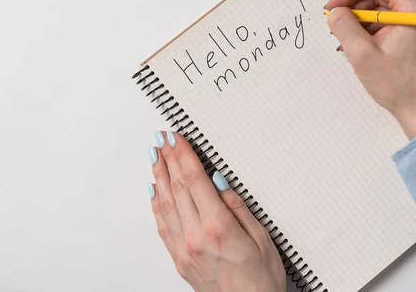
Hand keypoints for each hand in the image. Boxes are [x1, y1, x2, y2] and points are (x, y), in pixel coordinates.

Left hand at [148, 131, 285, 291]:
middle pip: (177, 188)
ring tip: (155, 157)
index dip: (183, 155)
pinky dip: (156, 204)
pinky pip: (162, 226)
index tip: (176, 138)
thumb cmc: (261, 280)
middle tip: (162, 139)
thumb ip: (236, 206)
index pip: (194, 180)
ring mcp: (184, 250)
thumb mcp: (260, 236)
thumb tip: (217, 180)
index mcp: (217, 228)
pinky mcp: (180, 260)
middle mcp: (195, 238)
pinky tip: (154, 191)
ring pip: (165, 204)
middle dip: (168, 159)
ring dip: (158, 177)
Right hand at [325, 0, 415, 138]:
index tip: (334, 9)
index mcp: (414, 6)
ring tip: (348, 42)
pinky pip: (391, 19)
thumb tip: (335, 12)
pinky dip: (373, 29)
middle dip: (354, 8)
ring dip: (362, 20)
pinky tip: (362, 46)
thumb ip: (344, 27)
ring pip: (383, 6)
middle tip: (337, 27)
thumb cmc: (401, 87)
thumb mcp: (363, 55)